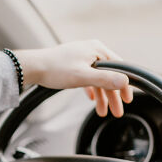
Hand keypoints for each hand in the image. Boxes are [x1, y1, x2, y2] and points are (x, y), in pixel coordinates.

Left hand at [13, 40, 132, 117]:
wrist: (34, 67)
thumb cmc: (55, 69)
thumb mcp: (83, 76)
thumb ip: (105, 79)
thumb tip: (124, 82)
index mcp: (97, 49)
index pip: (119, 68)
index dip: (124, 85)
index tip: (128, 100)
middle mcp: (92, 51)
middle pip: (109, 75)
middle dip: (113, 95)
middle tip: (118, 112)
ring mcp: (84, 57)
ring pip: (99, 79)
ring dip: (102, 96)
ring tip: (104, 112)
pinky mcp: (75, 64)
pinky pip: (89, 78)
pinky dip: (92, 89)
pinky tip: (92, 99)